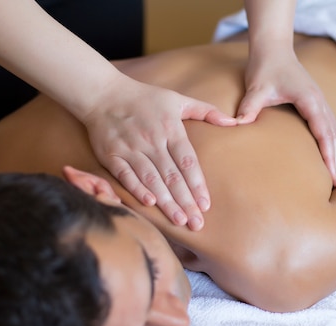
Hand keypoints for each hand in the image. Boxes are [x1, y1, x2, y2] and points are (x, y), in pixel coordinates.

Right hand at [83, 74, 236, 230]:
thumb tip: (233, 121)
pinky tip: (150, 203)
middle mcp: (152, 140)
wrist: (102, 93)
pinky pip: (126, 175)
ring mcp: (131, 148)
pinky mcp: (111, 155)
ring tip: (179, 220)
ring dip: (166, 201)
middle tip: (196, 223)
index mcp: (170, 129)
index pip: (187, 162)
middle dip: (185, 201)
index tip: (206, 205)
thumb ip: (206, 111)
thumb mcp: (177, 99)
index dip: (197, 184)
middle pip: (172, 176)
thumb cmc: (144, 98)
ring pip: (152, 179)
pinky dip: (137, 189)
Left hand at [237, 48, 335, 185]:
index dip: (327, 152)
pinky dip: (335, 139)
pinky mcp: (315, 102)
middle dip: (335, 159)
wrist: (273, 48)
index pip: (322, 131)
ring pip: (333, 131)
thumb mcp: (256, 87)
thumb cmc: (264, 68)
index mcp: (309, 99)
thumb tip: (239, 123)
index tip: (330, 171)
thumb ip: (249, 106)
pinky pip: (329, 124)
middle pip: (332, 135)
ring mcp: (319, 101)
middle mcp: (319, 101)